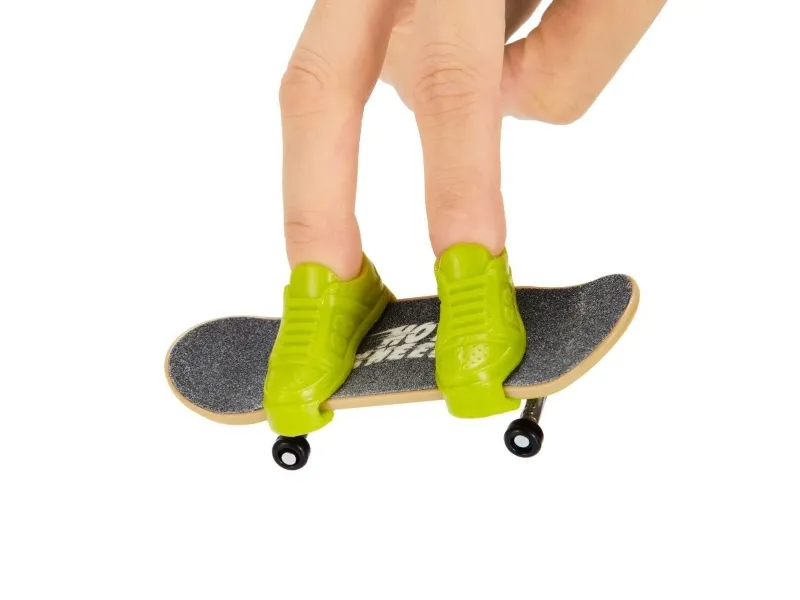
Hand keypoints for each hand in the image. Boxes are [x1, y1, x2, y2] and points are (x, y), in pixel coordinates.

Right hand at [278, 0, 665, 278]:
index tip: (465, 286)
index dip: (452, 194)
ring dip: (421, 104)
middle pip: (315, 89)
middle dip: (314, 208)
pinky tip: (479, 25)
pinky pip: (383, 52)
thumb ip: (578, 50)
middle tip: (323, 301)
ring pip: (359, 75)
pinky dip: (419, 71)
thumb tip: (499, 108)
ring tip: (494, 56)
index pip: (454, 86)